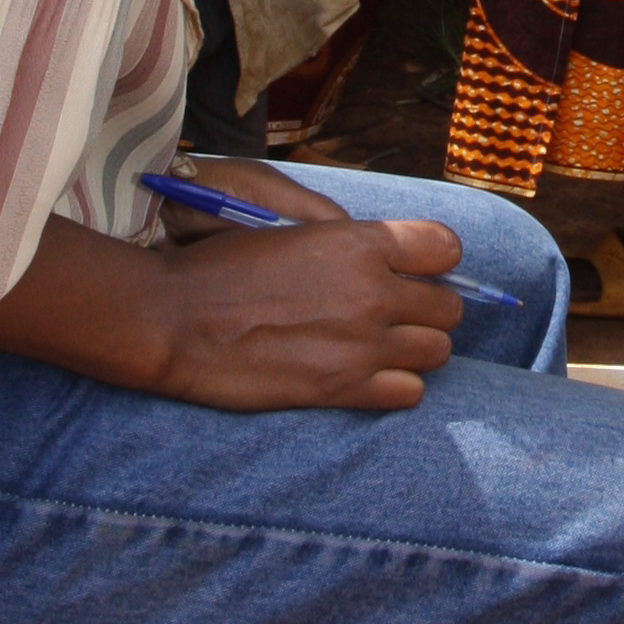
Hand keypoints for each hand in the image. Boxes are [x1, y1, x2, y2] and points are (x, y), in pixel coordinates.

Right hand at [143, 177, 467, 409]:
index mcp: (358, 242)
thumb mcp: (290, 231)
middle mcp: (372, 292)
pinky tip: (368, 377)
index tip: (414, 269)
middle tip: (396, 313)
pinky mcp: (343, 389)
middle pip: (449, 307)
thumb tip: (384, 254)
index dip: (433, 259)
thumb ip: (346, 241)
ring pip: (438, 351)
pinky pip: (410, 392)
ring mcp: (362, 344)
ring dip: (415, 349)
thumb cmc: (221, 268)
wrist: (174, 320)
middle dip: (427, 309)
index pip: (446, 247)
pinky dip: (397, 386)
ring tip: (382, 346)